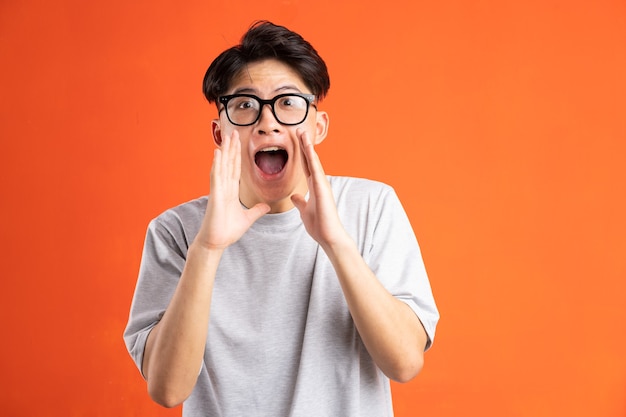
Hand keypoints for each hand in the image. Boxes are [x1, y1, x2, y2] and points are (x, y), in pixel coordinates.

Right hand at [195, 131, 269, 249]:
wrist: (216, 242)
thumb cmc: (227, 231)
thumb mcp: (248, 218)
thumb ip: (256, 210)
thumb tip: (266, 206)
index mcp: (230, 191)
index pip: (235, 169)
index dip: (237, 155)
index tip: (239, 142)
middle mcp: (223, 187)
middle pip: (228, 163)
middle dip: (231, 148)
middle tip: (233, 132)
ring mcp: (218, 190)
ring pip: (222, 166)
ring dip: (225, 151)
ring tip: (227, 136)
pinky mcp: (215, 195)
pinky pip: (216, 176)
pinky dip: (217, 164)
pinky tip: (218, 153)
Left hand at [291, 129, 347, 248]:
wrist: (329, 237)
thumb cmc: (319, 225)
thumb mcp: (304, 211)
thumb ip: (301, 201)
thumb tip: (295, 196)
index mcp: (314, 187)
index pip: (306, 166)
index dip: (301, 154)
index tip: (297, 141)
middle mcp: (319, 183)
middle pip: (310, 160)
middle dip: (304, 145)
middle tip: (299, 130)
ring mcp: (322, 184)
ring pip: (314, 161)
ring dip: (308, 146)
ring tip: (302, 132)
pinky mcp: (322, 188)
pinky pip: (316, 169)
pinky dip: (311, 157)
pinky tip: (307, 147)